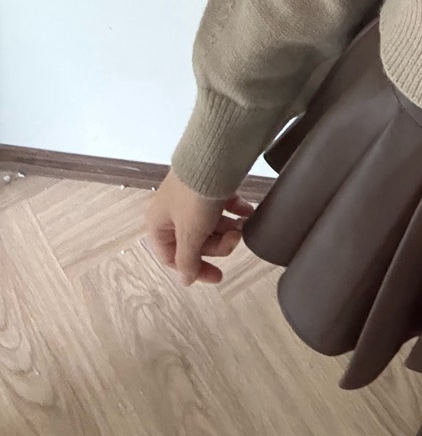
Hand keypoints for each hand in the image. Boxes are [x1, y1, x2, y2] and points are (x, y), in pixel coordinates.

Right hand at [145, 170, 254, 286]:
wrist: (213, 155)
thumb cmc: (196, 197)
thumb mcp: (190, 232)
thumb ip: (188, 259)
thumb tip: (185, 280)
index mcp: (159, 224)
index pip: (173, 258)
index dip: (196, 269)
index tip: (219, 275)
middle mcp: (173, 212)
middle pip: (196, 242)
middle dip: (219, 244)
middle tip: (236, 239)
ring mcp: (192, 198)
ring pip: (211, 225)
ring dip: (229, 229)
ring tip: (243, 224)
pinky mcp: (210, 186)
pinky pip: (223, 206)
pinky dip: (236, 211)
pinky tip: (249, 211)